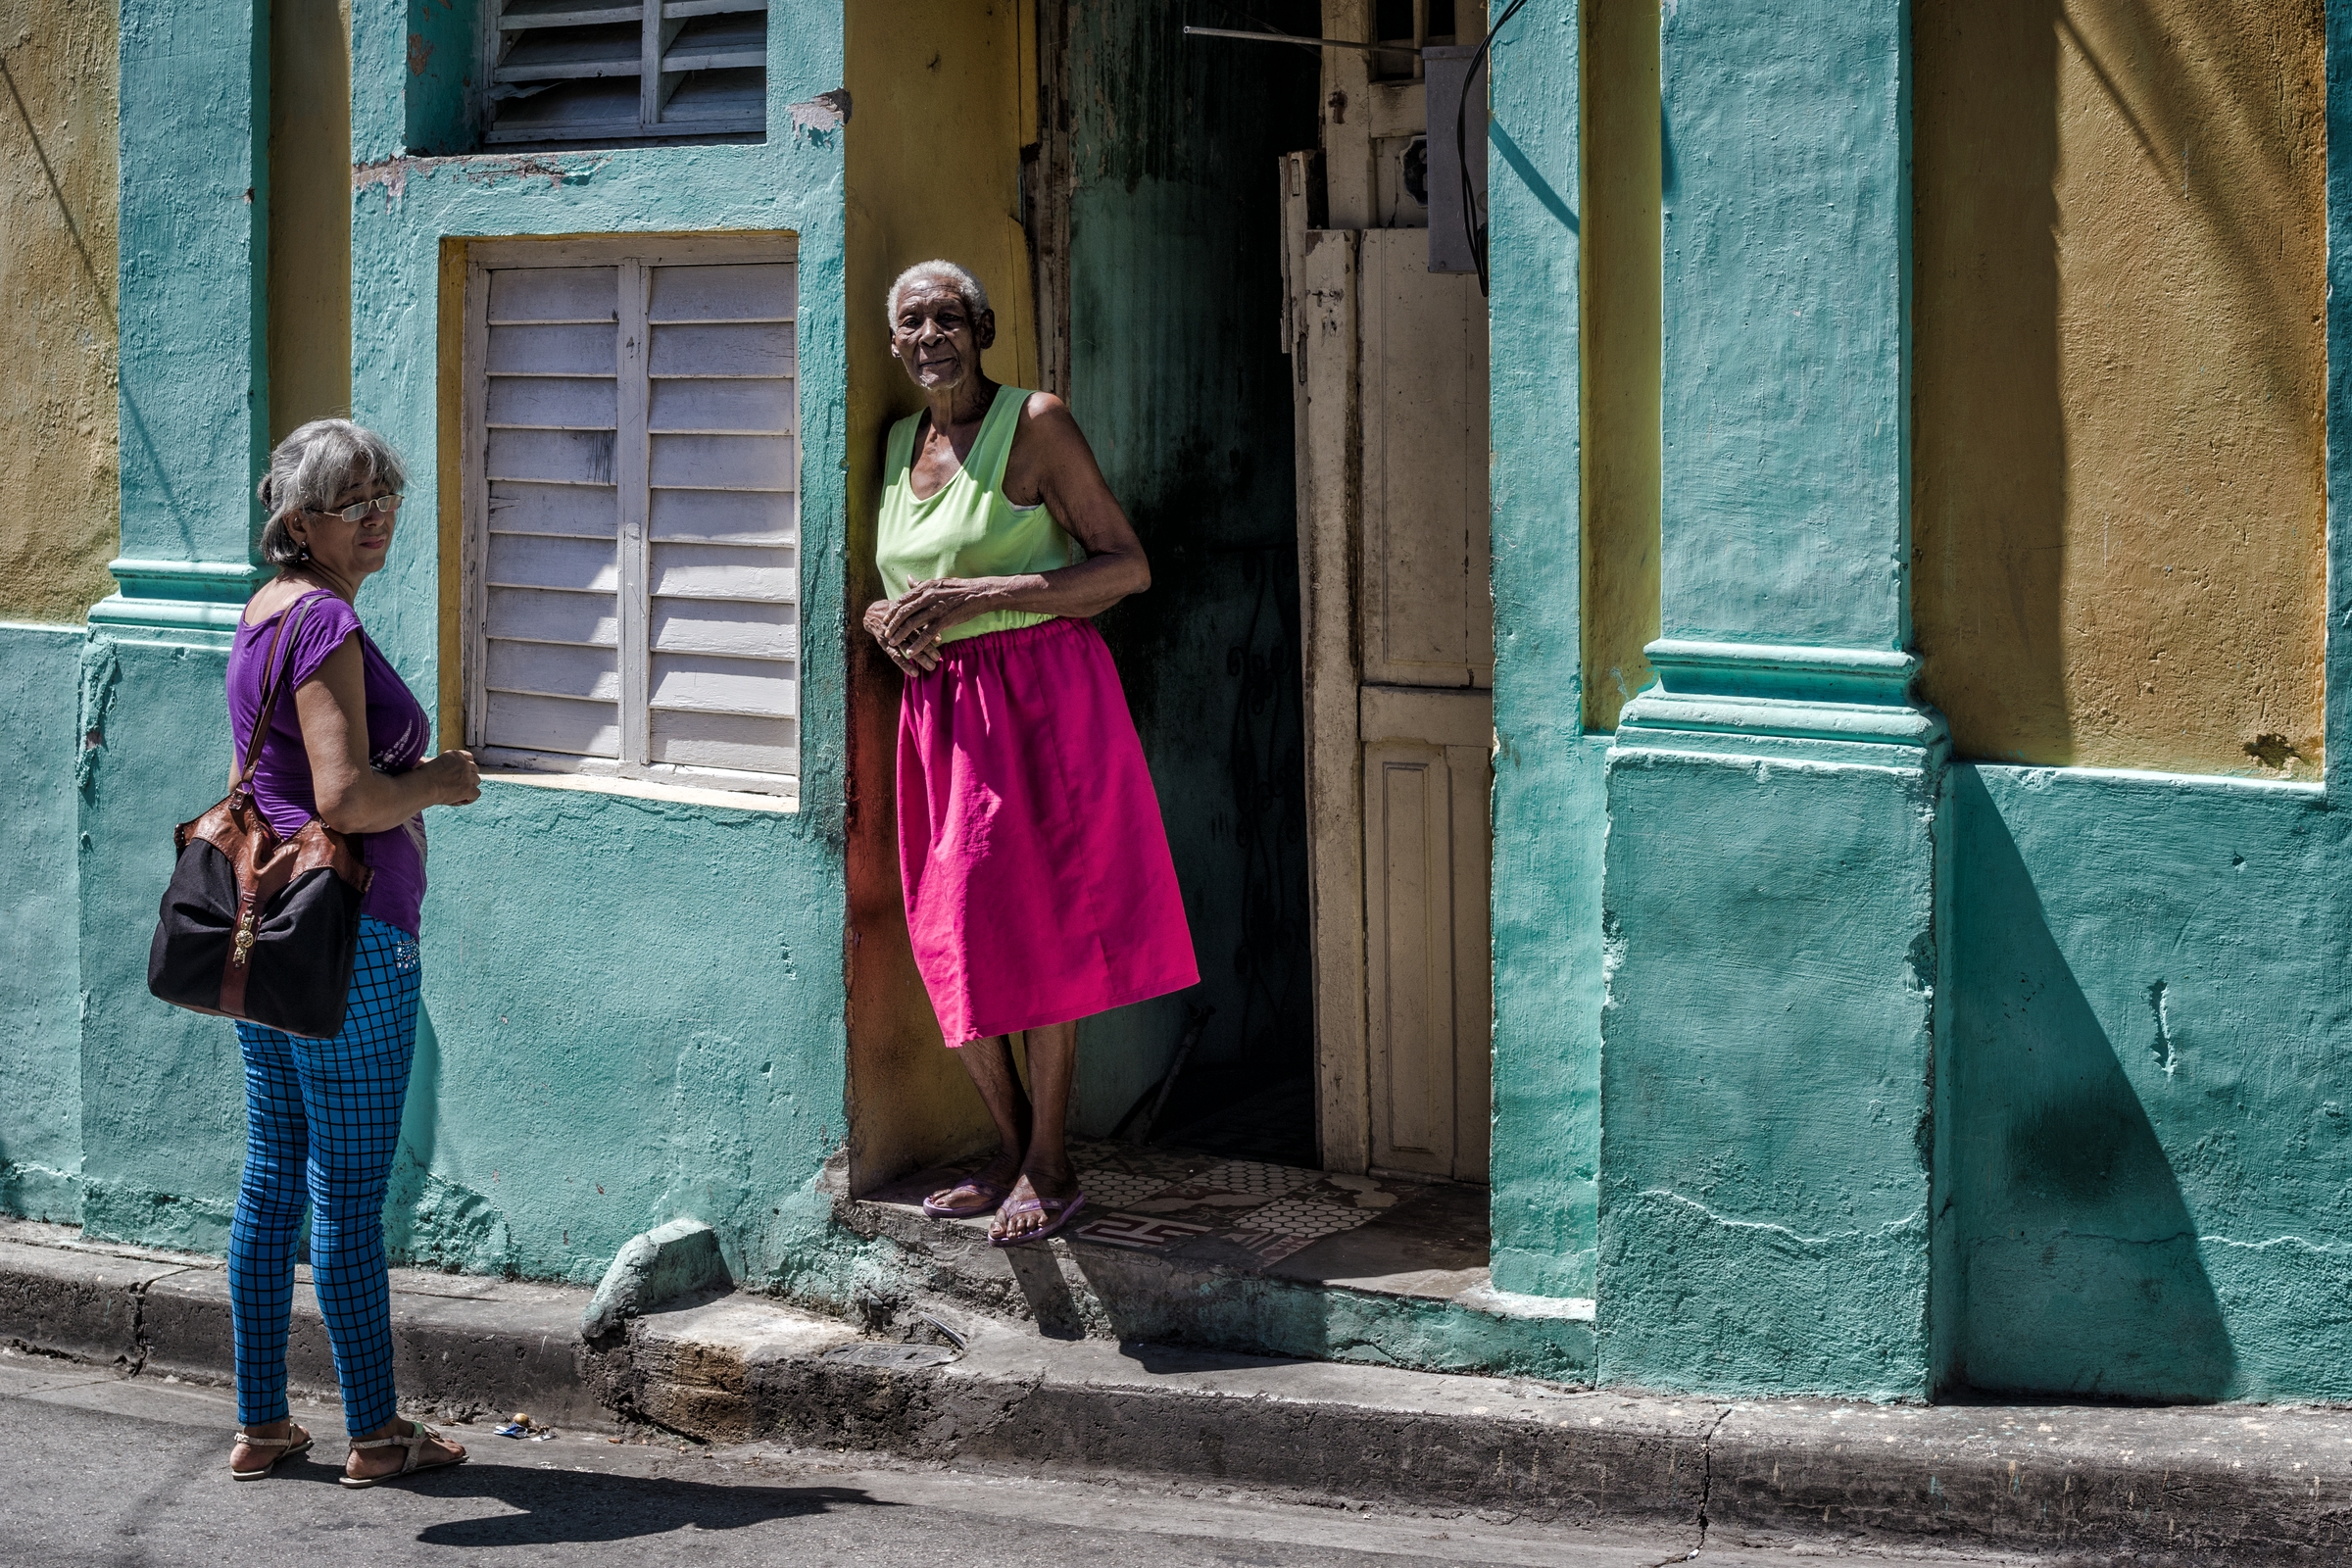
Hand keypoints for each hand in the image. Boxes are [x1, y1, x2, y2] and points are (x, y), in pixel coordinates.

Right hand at [420, 748, 480, 806]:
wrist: (422, 785)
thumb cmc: (421, 776)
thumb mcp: (431, 763)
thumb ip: (442, 765)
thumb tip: (440, 770)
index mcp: (455, 754)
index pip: (468, 757)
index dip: (465, 766)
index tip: (459, 773)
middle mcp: (464, 763)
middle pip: (474, 769)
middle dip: (468, 776)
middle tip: (457, 785)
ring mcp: (467, 775)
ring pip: (476, 781)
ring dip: (469, 787)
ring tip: (456, 794)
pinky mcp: (468, 788)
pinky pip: (476, 794)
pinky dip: (470, 798)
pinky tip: (460, 800)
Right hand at [865, 597, 938, 675]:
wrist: (871, 613)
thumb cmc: (895, 615)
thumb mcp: (907, 615)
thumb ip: (922, 626)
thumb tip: (939, 640)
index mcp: (905, 617)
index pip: (918, 626)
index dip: (929, 635)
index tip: (940, 642)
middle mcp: (898, 626)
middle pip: (914, 637)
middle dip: (927, 648)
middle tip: (938, 658)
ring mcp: (891, 635)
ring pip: (907, 647)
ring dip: (920, 657)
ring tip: (931, 666)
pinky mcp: (883, 643)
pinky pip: (895, 656)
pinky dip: (905, 664)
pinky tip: (915, 673)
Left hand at [882, 579, 1003, 664]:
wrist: (979, 594)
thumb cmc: (959, 588)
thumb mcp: (937, 582)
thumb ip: (921, 584)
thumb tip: (908, 579)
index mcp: (925, 588)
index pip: (902, 600)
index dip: (892, 611)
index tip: (886, 619)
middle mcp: (927, 597)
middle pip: (904, 612)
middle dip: (892, 624)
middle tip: (886, 633)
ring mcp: (935, 609)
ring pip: (912, 624)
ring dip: (901, 635)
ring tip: (893, 643)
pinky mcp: (944, 620)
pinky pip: (927, 635)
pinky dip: (917, 644)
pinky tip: (911, 652)